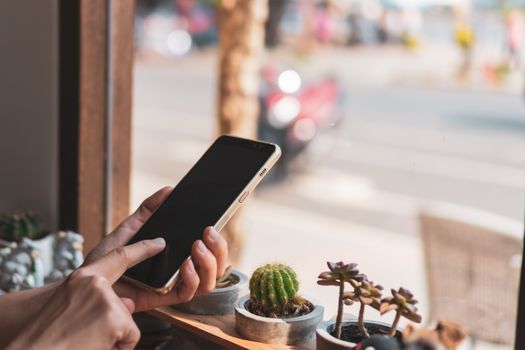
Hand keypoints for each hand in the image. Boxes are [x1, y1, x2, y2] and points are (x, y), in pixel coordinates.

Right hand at [7, 236, 167, 349]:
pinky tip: (95, 348)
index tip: (160, 242)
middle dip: (114, 324)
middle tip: (90, 334)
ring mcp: (106, 298)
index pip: (119, 256)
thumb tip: (129, 302)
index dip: (142, 248)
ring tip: (85, 342)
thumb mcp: (71, 307)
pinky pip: (131, 337)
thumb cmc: (48, 335)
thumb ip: (101, 299)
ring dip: (112, 338)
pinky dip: (118, 348)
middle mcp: (95, 283)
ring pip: (128, 323)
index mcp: (82, 277)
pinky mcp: (115, 316)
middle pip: (125, 305)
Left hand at [84, 187, 228, 311]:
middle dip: (218, 249)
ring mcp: (172, 284)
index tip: (213, 224)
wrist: (86, 284)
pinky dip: (191, 280)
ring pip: (207, 281)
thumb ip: (147, 211)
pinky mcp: (163, 298)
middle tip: (208, 232)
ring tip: (196, 247)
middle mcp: (178, 270)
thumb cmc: (105, 260)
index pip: (206, 249)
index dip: (217, 241)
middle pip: (214, 265)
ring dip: (208, 264)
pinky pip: (187, 294)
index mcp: (175, 253)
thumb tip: (167, 190)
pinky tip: (185, 265)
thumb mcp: (127, 230)